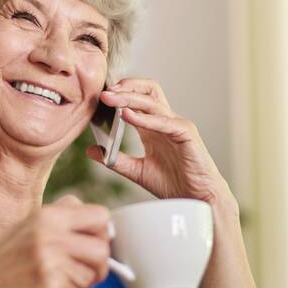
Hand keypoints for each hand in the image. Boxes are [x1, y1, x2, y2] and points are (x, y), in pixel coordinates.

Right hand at [0, 195, 110, 287]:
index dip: (103, 230)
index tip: (96, 240)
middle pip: (101, 250)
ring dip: (81, 280)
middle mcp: (50, 239)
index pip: (100, 216)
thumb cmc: (8, 255)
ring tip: (57, 277)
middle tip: (89, 268)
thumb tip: (104, 221)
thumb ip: (64, 215)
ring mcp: (50, 267)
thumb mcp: (31, 223)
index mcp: (48, 216)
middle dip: (100, 262)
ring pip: (91, 275)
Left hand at [86, 78, 234, 208]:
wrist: (197, 200)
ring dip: (130, 98)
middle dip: (125, 87)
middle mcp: (165, 122)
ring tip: (110, 98)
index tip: (100, 96)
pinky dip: (145, 118)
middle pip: (147, 91)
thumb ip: (115, 160)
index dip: (120, 93)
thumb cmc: (174, 184)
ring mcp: (177, 126)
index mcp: (153, 127)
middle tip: (104, 92)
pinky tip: (127, 116)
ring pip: (153, 102)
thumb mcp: (137, 171)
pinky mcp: (187, 134)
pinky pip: (164, 121)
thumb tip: (91, 150)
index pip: (138, 98)